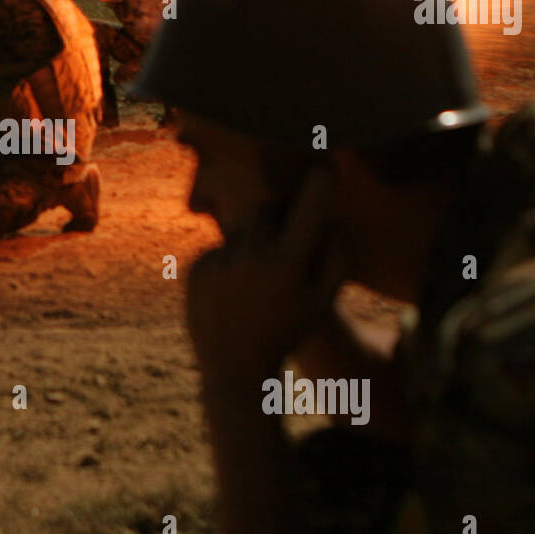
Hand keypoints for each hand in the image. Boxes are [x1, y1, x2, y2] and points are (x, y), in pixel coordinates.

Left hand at [185, 167, 346, 378]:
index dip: (318, 182)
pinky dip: (227, 262)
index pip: (308, 206)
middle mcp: (251, 258)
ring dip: (251, 244)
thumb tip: (338, 221)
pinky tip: (233, 292)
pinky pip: (218, 249)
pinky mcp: (196, 269)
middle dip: (275, 217)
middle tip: (282, 237)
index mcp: (287, 265)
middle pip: (264, 209)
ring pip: (239, 230)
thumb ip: (338, 260)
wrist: (234, 368)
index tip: (323, 165)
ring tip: (256, 281)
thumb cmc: (287, 332)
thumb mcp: (322, 304)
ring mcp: (220, 262)